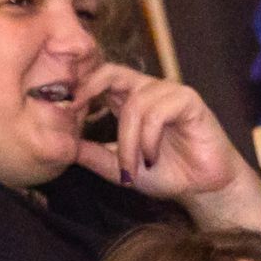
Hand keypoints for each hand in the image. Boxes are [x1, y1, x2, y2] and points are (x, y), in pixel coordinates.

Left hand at [70, 59, 260, 211]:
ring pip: (134, 104)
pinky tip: (151, 156)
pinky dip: (148, 137)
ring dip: (127, 139)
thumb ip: (92, 155)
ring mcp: (169, 94)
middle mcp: (146, 91)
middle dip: (87, 87)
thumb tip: (60, 145)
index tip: (56, 107)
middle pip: (111, 72)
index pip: (96, 78)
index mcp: (126, 100)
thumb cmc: (163, 174)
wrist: (204, 188)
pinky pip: (158, 112)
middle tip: (70, 108)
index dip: (76, 88)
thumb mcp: (118, 168)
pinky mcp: (190, 101)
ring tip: (131, 165)